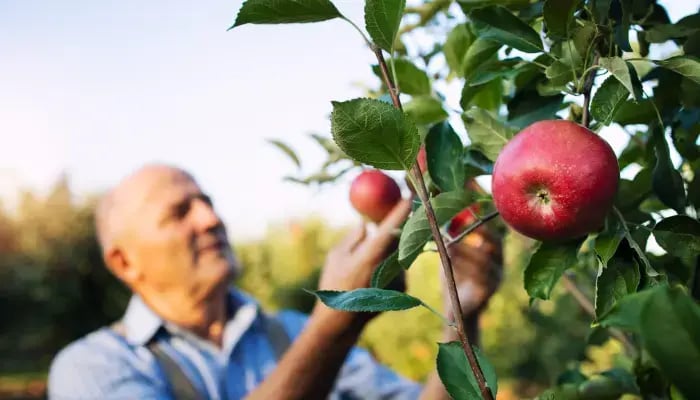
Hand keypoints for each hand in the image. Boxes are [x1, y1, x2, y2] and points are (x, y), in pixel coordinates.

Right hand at [313, 199, 411, 327]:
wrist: (342, 322)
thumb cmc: (334, 284)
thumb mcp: (336, 256)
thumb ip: (354, 237)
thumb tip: (366, 224)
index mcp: (371, 255)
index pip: (392, 226)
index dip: (402, 208)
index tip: (409, 193)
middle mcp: (389, 265)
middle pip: (402, 235)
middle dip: (401, 223)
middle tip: (396, 210)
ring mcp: (399, 277)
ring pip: (400, 251)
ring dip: (391, 247)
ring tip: (371, 260)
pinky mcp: (404, 287)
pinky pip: (399, 265)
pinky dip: (390, 263)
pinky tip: (375, 276)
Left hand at [442, 226, 502, 321]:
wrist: (455, 309)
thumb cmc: (454, 280)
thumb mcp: (452, 259)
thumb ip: (451, 243)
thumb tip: (444, 223)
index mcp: (494, 258)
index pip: (496, 239)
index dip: (485, 228)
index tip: (470, 219)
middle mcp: (498, 268)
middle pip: (494, 248)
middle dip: (476, 237)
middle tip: (457, 233)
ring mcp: (495, 281)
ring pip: (483, 262)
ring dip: (465, 252)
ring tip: (449, 245)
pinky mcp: (488, 293)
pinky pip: (478, 277)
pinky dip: (463, 266)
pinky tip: (451, 261)